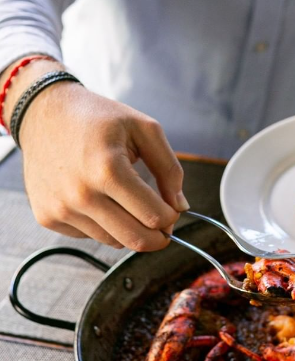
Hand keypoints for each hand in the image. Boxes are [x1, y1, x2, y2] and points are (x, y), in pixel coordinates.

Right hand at [17, 78, 185, 250]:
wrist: (42, 113)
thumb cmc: (99, 119)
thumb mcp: (144, 129)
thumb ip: (170, 169)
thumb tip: (180, 207)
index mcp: (108, 170)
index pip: (155, 217)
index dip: (171, 216)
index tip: (172, 208)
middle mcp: (81, 194)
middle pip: (137, 240)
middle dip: (158, 237)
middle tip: (163, 225)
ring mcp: (61, 209)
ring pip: (115, 242)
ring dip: (129, 228)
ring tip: (126, 201)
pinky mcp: (47, 217)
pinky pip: (91, 236)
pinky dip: (103, 225)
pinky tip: (97, 198)